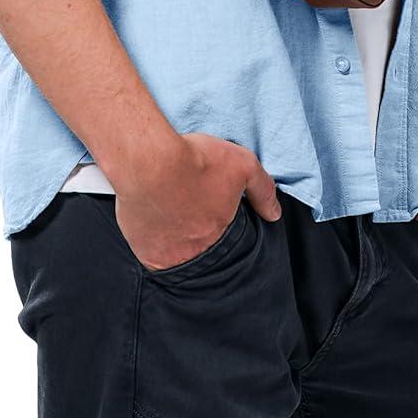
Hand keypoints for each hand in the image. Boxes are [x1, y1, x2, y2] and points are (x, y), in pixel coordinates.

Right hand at [114, 131, 281, 270]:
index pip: (225, 241)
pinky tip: (153, 216)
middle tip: (189, 207)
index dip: (218, 222)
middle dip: (197, 231)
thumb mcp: (242, 164)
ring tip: (170, 211)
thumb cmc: (194, 161)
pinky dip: (152, 237)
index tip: (210, 208)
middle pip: (199, 248)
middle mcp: (193, 254)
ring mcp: (165, 256)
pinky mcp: (142, 250)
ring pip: (174, 253)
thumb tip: (274, 213)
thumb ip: (262, 189)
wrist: (149, 161)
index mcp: (219, 237)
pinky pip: (149, 251)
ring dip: (174, 236)